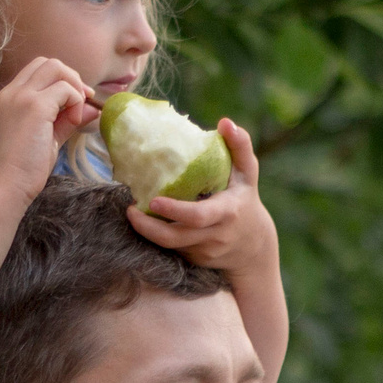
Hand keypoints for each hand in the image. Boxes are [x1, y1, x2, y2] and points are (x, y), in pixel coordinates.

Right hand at [0, 57, 99, 202]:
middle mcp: (13, 92)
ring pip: (57, 68)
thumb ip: (67, 120)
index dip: (62, 80)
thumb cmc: (24, 168)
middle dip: (71, 79)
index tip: (75, 102)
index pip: (38, 69)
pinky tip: (73, 123)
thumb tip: (91, 108)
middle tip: (82, 103)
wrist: (7, 186)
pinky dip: (75, 102)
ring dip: (74, 88)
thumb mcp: (48, 137)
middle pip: (49, 62)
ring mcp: (22, 97)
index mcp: (10, 97)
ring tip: (74, 116)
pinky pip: (65, 89)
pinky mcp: (34, 107)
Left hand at [126, 118, 277, 278]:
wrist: (254, 247)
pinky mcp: (193, 260)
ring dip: (148, 230)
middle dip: (148, 227)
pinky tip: (146, 221)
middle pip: (174, 237)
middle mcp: (213, 236)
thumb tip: (225, 122)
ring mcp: (202, 252)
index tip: (154, 199)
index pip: (198, 216)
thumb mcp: (248, 173)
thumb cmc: (246, 199)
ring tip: (133, 212)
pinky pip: (170, 249)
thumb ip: (240, 146)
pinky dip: (157, 236)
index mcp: (226, 213)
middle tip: (129, 209)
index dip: (175, 210)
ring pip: (169, 245)